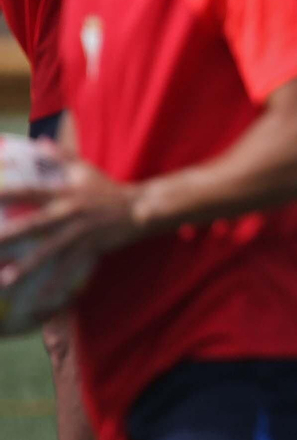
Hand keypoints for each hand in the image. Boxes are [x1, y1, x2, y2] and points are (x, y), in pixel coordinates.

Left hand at [0, 143, 138, 291]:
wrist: (141, 207)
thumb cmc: (108, 189)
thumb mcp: (85, 170)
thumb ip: (60, 156)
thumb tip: (41, 141)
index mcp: (64, 192)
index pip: (28, 191)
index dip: (5, 193)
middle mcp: (69, 211)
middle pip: (33, 225)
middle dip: (7, 236)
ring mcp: (81, 230)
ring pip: (49, 251)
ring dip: (26, 267)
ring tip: (4, 279)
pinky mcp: (92, 246)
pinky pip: (70, 267)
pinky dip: (55, 283)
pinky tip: (40, 297)